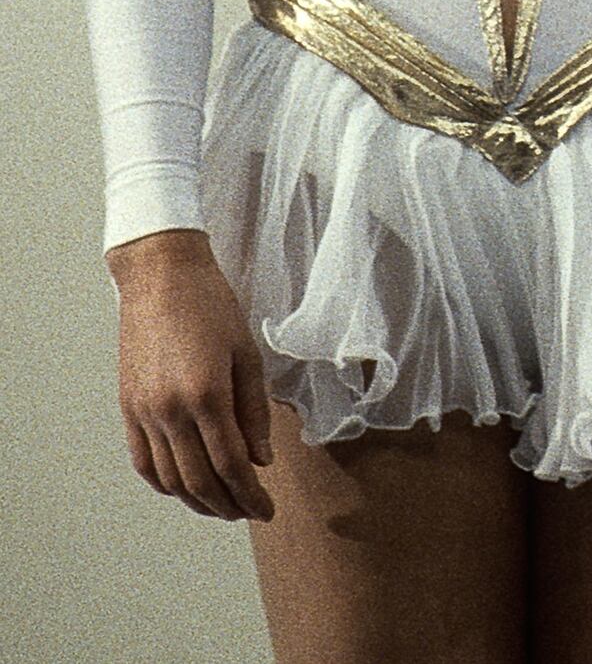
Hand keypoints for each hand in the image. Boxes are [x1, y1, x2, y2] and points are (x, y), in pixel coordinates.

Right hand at [108, 229, 274, 519]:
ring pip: (170, 480)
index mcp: (207, 394)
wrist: (162, 275)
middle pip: (199, 481)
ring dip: (197, 502)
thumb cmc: (211, 304)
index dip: (251, 495)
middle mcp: (170, 410)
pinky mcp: (128, 408)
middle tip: (249, 512)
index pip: (231, 465)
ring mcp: (144, 412)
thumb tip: (261, 459)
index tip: (267, 509)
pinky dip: (164, 484)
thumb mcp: (247, 351)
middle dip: (228, 505)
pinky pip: (143, 462)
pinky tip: (184, 488)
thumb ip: (254, 410)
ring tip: (222, 506)